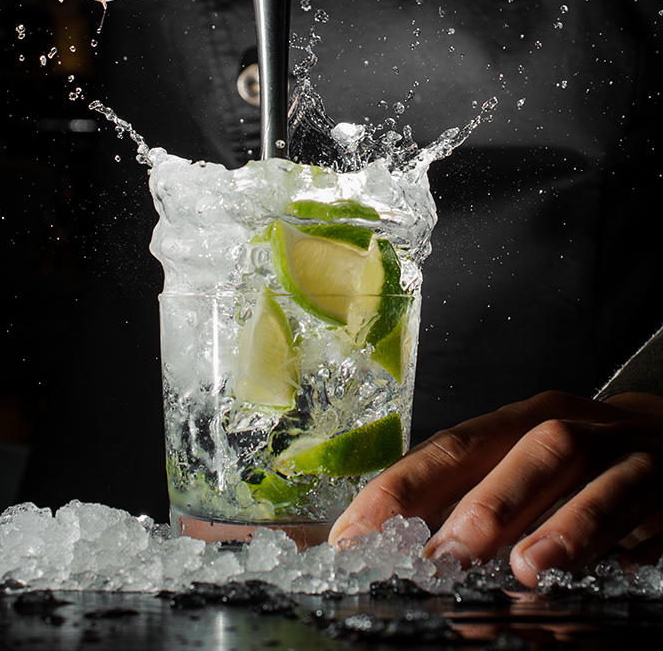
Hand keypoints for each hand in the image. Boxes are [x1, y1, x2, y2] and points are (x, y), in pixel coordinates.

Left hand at [328, 390, 662, 586]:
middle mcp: (561, 424)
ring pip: (582, 466)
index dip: (401, 489)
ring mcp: (616, 447)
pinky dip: (621, 529)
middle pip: (517, 448)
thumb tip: (397, 546)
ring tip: (527, 566)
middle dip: (477, 504)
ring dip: (554, 517)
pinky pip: (642, 497)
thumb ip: (468, 499)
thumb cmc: (576, 462)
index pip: (449, 448)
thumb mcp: (519, 467)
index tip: (356, 536)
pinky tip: (605, 562)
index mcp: (512, 423)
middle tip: (440, 558)